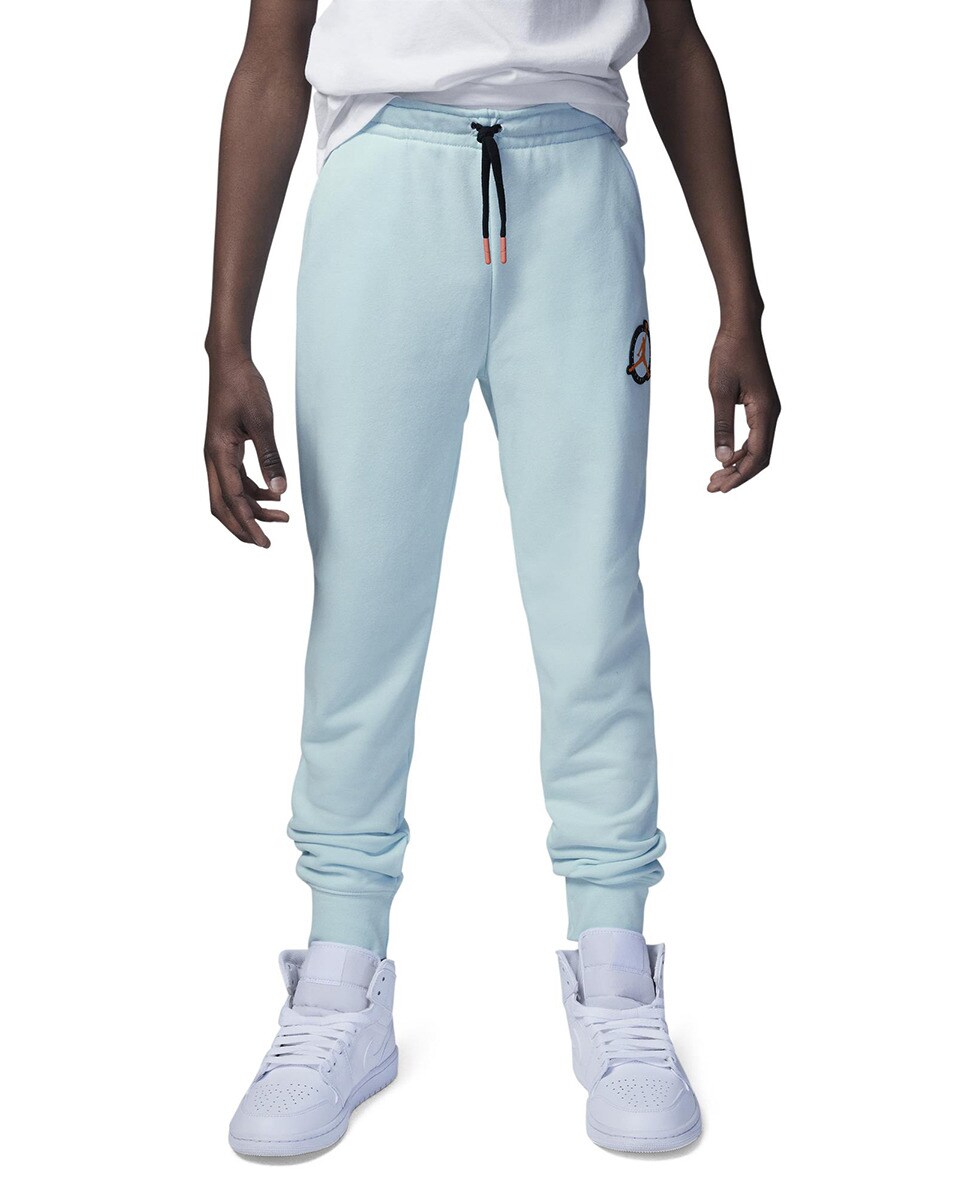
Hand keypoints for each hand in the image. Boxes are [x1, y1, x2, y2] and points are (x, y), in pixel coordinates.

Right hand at [205, 356, 288, 546]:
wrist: (229, 362)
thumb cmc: (243, 387)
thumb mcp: (262, 423)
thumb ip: (271, 458)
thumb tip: (280, 491)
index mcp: (218, 453)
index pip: (233, 500)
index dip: (248, 525)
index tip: (264, 543)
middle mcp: (212, 458)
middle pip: (222, 506)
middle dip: (244, 526)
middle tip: (267, 542)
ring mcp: (217, 454)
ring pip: (230, 495)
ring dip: (253, 510)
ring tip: (282, 517)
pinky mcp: (225, 449)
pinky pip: (236, 480)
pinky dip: (253, 493)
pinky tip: (274, 495)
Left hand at [707, 324, 780, 492]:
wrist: (741, 329)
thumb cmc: (729, 355)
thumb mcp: (719, 392)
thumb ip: (721, 426)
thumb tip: (721, 459)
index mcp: (764, 411)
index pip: (757, 454)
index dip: (739, 475)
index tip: (720, 488)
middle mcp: (771, 413)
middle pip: (760, 457)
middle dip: (738, 475)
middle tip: (713, 488)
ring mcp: (768, 410)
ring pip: (758, 448)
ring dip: (738, 465)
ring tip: (715, 477)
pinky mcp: (761, 405)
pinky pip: (755, 436)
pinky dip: (740, 451)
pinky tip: (725, 457)